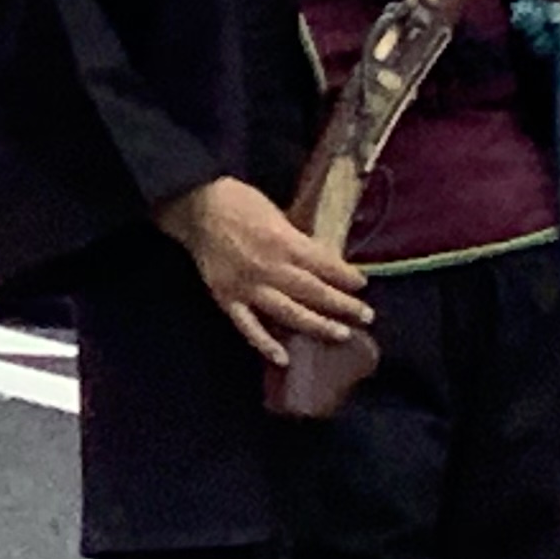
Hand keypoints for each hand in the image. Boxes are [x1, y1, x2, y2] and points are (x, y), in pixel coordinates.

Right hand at [154, 176, 371, 367]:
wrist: (193, 206)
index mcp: (283, 242)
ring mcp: (247, 287)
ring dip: (317, 325)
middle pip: (313, 292)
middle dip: (343, 304)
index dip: (346, 276)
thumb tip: (321, 258)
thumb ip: (296, 238)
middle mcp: (269, 269)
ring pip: (288, 313)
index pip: (324, 265)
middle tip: (366, 315)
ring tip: (341, 335)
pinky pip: (247, 326)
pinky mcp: (226, 298)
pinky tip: (282, 358)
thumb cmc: (237, 200)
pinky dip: (264, 343)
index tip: (362, 284)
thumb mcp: (274, 211)